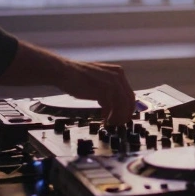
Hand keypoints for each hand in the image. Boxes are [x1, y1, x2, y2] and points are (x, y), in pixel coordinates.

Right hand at [0, 41, 137, 126]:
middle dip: (125, 114)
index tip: (124, 117)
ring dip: (117, 117)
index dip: (128, 108)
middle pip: (129, 100)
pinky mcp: (102, 90)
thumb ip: (110, 89)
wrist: (65, 72)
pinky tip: (104, 120)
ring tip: (111, 123)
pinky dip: (108, 116)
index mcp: (118, 73)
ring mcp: (111, 83)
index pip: (130, 94)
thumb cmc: (79, 77)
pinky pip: (111, 107)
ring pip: (122, 105)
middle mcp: (118, 76)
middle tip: (119, 123)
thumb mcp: (100, 80)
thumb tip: (116, 104)